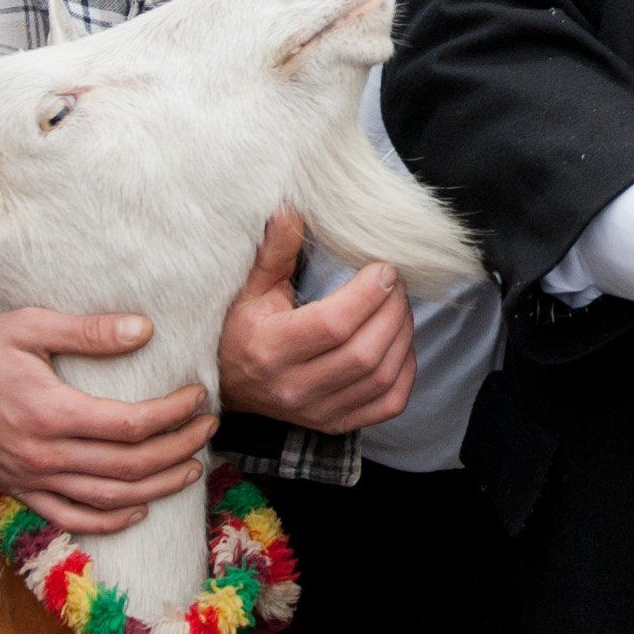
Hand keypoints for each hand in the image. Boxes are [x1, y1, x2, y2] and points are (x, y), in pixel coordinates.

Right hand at [0, 308, 218, 535]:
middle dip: (178, 449)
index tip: (198, 397)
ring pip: (108, 500)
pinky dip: (108, 522)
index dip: (173, 414)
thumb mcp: (30, 326)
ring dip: (156, 488)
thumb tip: (144, 329)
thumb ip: (89, 331)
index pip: (131, 425)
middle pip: (129, 467)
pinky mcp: (18, 489)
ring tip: (191, 469)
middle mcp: (44, 455)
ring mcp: (30, 479)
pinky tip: (138, 510)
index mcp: (51, 413)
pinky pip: (69, 518)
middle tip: (207, 429)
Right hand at [219, 208, 418, 434]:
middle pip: (364, 353)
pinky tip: (401, 345)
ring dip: (402, 336)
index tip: (384, 268)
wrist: (228, 385)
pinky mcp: (334, 424)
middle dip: (392, 311)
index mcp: (270, 349)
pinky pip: (388, 403)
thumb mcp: (249, 288)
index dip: (368, 294)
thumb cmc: (238, 330)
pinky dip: (405, 372)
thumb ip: (274, 252)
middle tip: (397, 283)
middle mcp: (293, 387)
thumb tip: (291, 210)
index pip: (334, 325)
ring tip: (399, 306)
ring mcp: (317, 411)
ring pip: (380, 377)